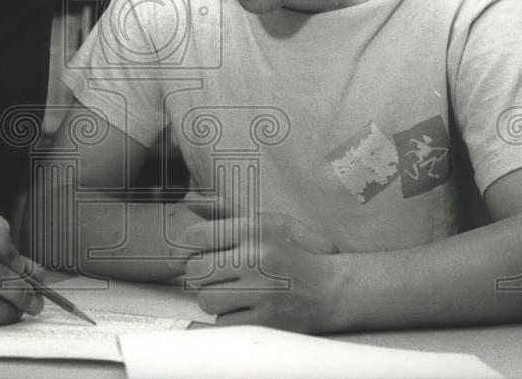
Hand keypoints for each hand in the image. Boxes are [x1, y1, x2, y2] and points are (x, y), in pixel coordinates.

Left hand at [183, 211, 346, 332]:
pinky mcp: (267, 320)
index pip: (197, 235)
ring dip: (214, 299)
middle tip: (216, 276)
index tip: (203, 252)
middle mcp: (257, 257)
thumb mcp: (264, 222)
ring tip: (231, 292)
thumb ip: (223, 212)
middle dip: (201, 275)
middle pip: (196, 270)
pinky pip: (224, 322)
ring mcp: (263, 291)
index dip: (192, 246)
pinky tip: (247, 308)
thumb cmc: (294, 252)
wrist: (333, 288)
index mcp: (254, 229)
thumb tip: (188, 199)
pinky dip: (231, 318)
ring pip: (206, 299)